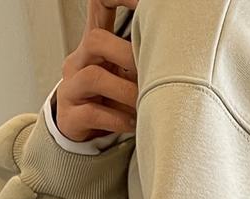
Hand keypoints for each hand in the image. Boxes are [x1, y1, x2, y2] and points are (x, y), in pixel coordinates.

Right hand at [54, 0, 140, 143]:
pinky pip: (93, 113)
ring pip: (94, 76)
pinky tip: (133, 124)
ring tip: (144, 105)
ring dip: (126, 91)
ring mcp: (72, 88)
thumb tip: (179, 51)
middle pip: (96, 40)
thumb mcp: (127, 75)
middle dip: (128, 56)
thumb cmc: (113, 100)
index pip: (100, 4)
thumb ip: (142, 59)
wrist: (86, 135)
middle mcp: (80, 61)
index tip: (147, 6)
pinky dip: (119, 119)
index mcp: (96, 45)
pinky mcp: (70, 116)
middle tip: (150, 75)